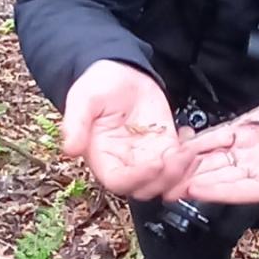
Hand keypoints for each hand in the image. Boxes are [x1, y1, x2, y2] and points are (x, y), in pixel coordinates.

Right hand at [60, 60, 193, 198]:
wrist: (119, 70)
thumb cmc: (97, 84)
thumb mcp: (83, 98)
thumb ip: (76, 124)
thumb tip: (69, 150)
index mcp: (102, 158)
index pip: (119, 182)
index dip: (138, 178)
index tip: (156, 163)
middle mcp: (124, 162)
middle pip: (146, 187)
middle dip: (165, 178)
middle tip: (178, 155)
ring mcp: (146, 156)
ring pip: (166, 180)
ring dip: (181, 171)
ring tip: (187, 149)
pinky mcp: (164, 146)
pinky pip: (179, 163)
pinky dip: (188, 157)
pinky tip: (187, 135)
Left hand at [173, 90, 258, 232]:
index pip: (236, 189)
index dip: (214, 189)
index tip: (192, 189)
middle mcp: (254, 169)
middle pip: (218, 175)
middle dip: (192, 178)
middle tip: (165, 181)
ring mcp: (248, 148)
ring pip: (213, 156)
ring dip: (190, 160)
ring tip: (167, 162)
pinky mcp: (246, 128)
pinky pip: (219, 134)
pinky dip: (201, 138)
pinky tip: (183, 141)